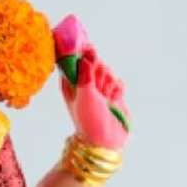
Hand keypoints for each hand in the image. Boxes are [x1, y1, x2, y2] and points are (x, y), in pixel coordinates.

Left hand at [53, 15, 129, 149]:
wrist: (105, 140)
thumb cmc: (88, 119)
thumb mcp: (83, 95)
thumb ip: (85, 74)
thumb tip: (85, 56)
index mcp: (69, 83)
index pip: (72, 59)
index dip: (79, 51)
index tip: (87, 46)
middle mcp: (83, 83)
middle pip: (92, 62)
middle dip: (98, 69)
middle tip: (98, 82)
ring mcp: (99, 89)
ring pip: (106, 70)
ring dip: (108, 80)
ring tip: (106, 95)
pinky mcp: (113, 94)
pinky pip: (117, 81)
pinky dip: (117, 88)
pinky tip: (115, 97)